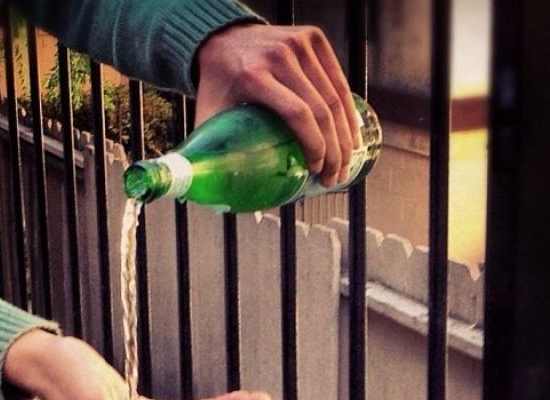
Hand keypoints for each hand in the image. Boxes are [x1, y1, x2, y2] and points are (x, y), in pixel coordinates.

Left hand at [195, 24, 360, 186]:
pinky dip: (348, 112)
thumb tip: (221, 203)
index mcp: (253, 75)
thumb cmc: (215, 87)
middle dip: (334, 150)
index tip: (316, 171)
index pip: (297, 113)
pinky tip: (352, 137)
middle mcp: (280, 54)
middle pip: (321, 109)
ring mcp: (299, 43)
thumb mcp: (207, 118)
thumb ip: (211, 156)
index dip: (314, 145)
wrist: (220, 39)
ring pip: (335, 96)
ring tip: (344, 164)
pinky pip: (338, 80)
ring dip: (346, 135)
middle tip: (333, 178)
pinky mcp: (313, 38)